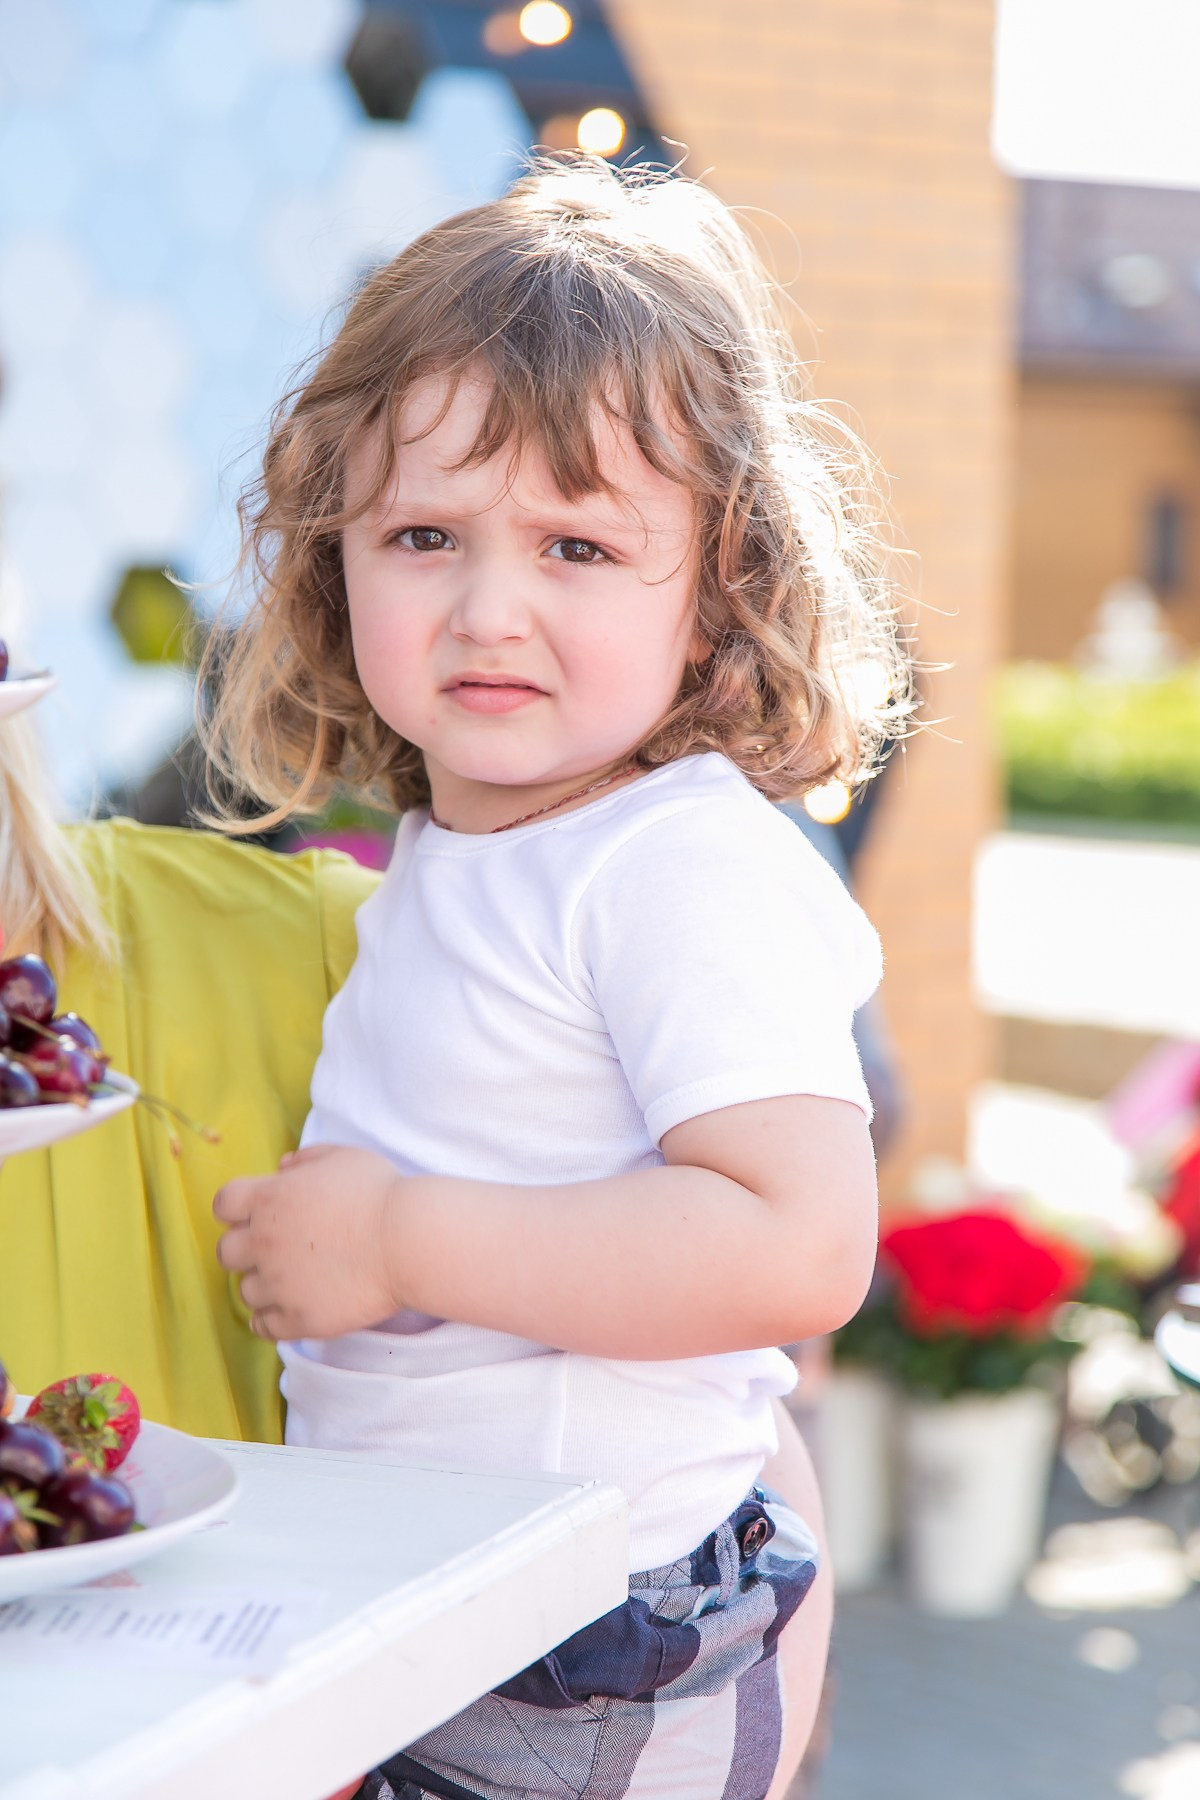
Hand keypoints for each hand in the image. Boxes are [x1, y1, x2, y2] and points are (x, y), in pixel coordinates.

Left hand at [213, 1143, 406, 1340]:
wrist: (408, 1241)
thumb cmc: (380, 1193)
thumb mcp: (344, 1157)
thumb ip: (307, 1158)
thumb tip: (284, 1165)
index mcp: (269, 1199)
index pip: (223, 1204)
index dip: (237, 1209)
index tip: (258, 1213)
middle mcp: (264, 1242)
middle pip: (227, 1252)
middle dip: (246, 1249)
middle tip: (277, 1248)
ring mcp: (279, 1284)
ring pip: (246, 1291)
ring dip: (263, 1284)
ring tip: (294, 1279)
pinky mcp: (298, 1318)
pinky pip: (264, 1326)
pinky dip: (272, 1318)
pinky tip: (292, 1307)